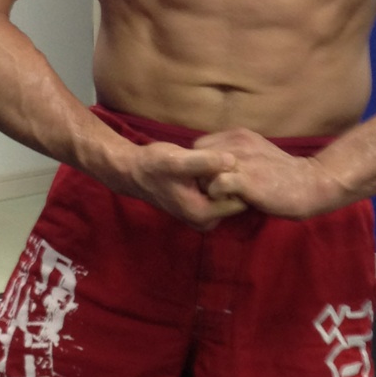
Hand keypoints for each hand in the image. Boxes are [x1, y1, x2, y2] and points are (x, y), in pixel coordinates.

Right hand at [123, 142, 246, 230]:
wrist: (135, 170)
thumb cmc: (154, 165)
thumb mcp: (178, 161)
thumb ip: (205, 162)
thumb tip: (233, 160)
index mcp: (203, 215)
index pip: (240, 199)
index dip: (238, 178)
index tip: (230, 160)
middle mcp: (206, 220)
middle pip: (236, 197)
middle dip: (233, 177)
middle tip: (222, 156)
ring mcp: (204, 214)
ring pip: (228, 193)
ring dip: (225, 176)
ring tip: (214, 157)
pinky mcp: (202, 205)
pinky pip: (220, 191)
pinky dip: (218, 177)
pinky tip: (209, 162)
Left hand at [194, 129, 347, 219]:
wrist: (309, 184)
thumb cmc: (280, 173)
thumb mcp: (255, 152)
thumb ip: (233, 152)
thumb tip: (208, 164)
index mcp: (238, 134)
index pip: (200, 146)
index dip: (201, 164)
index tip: (212, 178)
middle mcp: (237, 143)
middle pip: (197, 157)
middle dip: (200, 175)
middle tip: (215, 190)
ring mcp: (242, 160)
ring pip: (203, 171)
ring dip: (208, 187)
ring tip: (223, 197)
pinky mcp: (247, 180)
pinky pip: (217, 185)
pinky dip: (218, 197)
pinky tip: (231, 202)